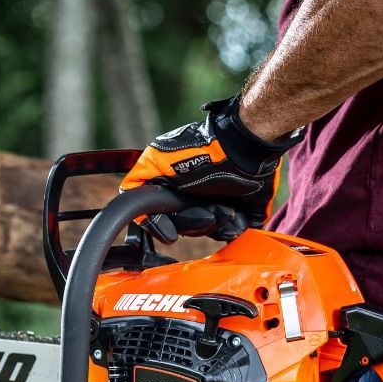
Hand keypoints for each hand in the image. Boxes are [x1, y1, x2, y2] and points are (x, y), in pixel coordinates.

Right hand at [120, 96, 304, 243]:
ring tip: (226, 206)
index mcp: (173, 190)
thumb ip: (137, 181)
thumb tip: (135, 212)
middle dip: (197, 221)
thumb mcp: (157, 159)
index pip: (161, 221)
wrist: (247, 148)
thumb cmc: (204, 151)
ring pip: (210, 233)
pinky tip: (237, 212)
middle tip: (210, 206)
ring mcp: (216, 206)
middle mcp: (193, 199)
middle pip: (187, 229)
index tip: (171, 232)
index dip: (165, 227)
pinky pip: (233, 233)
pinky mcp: (240, 212)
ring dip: (218, 223)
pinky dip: (235, 226)